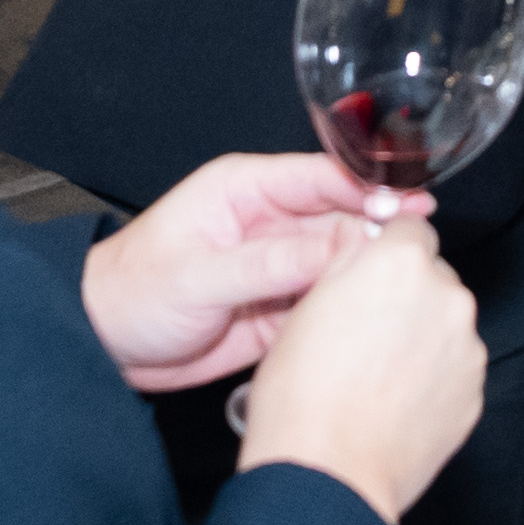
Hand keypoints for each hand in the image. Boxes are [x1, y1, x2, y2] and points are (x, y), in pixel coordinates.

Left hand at [84, 150, 434, 394]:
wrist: (102, 347)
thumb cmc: (131, 294)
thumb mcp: (197, 276)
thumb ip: (268, 263)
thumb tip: (337, 249)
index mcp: (246, 189)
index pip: (322, 177)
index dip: (369, 189)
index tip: (410, 206)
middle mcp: (271, 220)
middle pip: (343, 217)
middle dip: (381, 232)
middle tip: (421, 252)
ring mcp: (279, 264)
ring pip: (342, 260)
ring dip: (369, 271)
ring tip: (411, 285)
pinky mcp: (282, 304)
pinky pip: (328, 299)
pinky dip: (351, 306)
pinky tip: (379, 315)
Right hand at [232, 218, 486, 524]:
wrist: (326, 474)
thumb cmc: (301, 396)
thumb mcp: (304, 307)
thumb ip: (347, 263)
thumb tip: (363, 243)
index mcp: (400, 264)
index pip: (410, 228)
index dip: (387, 248)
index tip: (373, 269)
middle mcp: (445, 297)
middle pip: (433, 277)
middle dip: (406, 295)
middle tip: (365, 331)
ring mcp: (466, 345)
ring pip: (445, 324)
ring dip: (421, 337)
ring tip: (375, 374)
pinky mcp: (474, 389)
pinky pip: (454, 367)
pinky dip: (432, 376)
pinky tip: (394, 400)